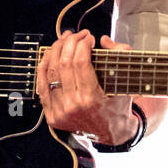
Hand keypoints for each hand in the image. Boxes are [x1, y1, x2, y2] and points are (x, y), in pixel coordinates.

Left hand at [37, 29, 136, 144]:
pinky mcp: (52, 114)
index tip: (88, 38)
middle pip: (64, 63)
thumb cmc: (117, 107)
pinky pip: (42, 85)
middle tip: (76, 35)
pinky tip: (50, 55)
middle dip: (69, 43)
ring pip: (50, 72)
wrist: (111, 132)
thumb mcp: (125, 81)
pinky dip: (44, 67)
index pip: (80, 61)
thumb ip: (120, 55)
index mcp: (91, 99)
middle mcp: (73, 106)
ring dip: (56, 50)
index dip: (83, 44)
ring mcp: (60, 111)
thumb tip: (103, 40)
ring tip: (64, 40)